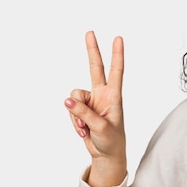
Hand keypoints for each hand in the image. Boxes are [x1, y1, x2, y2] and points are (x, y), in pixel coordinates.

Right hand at [64, 31, 126, 186]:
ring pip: (73, 97)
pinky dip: (73, 121)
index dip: (117, 55)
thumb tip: (67, 100)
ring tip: (85, 128)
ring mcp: (91, 101)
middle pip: (95, 68)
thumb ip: (84, 113)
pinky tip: (82, 131)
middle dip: (92, 51)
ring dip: (75, 114)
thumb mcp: (101, 128)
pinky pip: (69, 109)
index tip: (118, 38)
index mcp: (114, 97)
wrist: (106, 154)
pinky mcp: (81, 110)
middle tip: (90, 32)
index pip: (116, 72)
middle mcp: (102, 95)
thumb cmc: (111, 141)